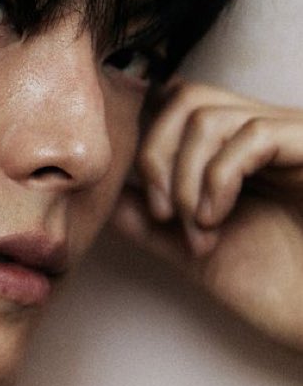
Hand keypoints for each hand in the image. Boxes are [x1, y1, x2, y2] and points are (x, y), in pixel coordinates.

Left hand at [109, 80, 302, 351]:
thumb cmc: (277, 289)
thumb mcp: (193, 248)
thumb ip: (147, 220)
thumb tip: (102, 191)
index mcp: (234, 151)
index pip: (174, 102)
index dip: (145, 138)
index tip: (144, 196)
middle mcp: (263, 135)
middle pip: (182, 97)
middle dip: (154, 155)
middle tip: (163, 215)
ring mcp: (290, 139)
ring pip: (205, 114)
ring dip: (183, 177)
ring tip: (196, 228)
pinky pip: (251, 136)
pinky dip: (218, 179)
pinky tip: (216, 220)